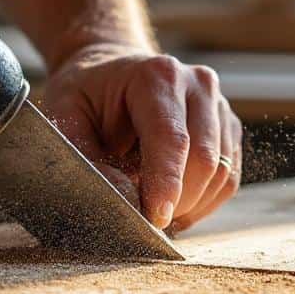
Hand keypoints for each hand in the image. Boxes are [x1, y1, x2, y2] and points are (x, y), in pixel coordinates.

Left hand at [43, 44, 241, 231]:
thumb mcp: (66, 119)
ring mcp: (219, 105)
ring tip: (156, 212)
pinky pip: (228, 178)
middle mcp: (197, 84)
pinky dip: (203, 202)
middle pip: (205, 159)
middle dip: (179, 201)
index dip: (166, 183)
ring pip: (222, 173)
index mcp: (157, 76)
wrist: (111, 71)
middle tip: (148, 222)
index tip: (156, 219)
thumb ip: (88, 160)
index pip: (172, 138)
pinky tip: (175, 205)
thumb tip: (125, 200)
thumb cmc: (86, 95)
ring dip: (192, 205)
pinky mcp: (227, 128)